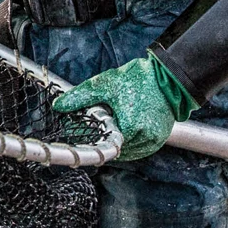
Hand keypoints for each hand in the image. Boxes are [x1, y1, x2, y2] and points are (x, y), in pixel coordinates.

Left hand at [51, 53, 197, 160]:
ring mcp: (154, 142)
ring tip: (112, 124)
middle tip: (98, 123)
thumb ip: (80, 97)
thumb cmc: (137, 79)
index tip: (82, 131)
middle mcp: (144, 139)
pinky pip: (139, 149)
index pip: (103, 145)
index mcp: (130, 129)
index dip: (91, 138)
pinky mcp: (160, 140)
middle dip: (104, 138)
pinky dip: (129, 142)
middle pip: (115, 148)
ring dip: (117, 142)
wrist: (169, 77)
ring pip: (127, 151)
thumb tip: (58, 106)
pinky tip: (122, 129)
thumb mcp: (104, 85)